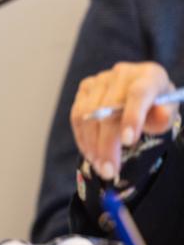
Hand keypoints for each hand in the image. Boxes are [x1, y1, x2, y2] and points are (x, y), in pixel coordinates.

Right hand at [70, 62, 178, 180]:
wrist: (143, 90)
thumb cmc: (157, 105)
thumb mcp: (168, 111)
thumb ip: (165, 117)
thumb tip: (159, 118)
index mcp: (149, 76)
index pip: (138, 94)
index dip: (132, 118)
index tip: (128, 143)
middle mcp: (122, 74)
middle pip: (108, 110)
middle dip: (107, 144)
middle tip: (109, 171)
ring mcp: (100, 79)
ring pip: (87, 114)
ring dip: (92, 144)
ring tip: (99, 166)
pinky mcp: (85, 88)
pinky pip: (76, 115)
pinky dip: (82, 138)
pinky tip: (90, 154)